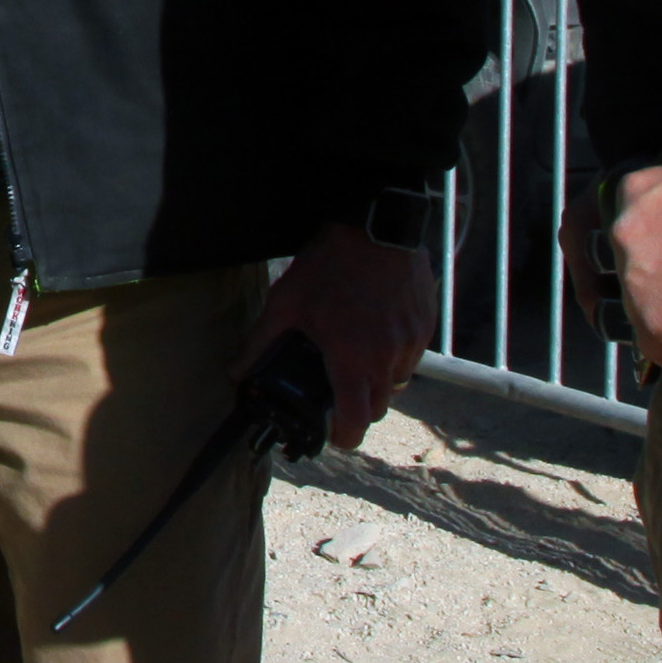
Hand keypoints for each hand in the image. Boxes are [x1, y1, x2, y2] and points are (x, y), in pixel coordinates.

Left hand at [251, 220, 433, 450]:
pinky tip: (376, 334)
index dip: (344, 436)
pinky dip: (395, 355)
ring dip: (378, 381)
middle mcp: (387, 356)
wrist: (378, 226)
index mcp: (352, 358)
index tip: (335, 434)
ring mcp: (411, 341)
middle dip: (359, 408)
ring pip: (396, 382)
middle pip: (378, 407)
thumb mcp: (286, 302)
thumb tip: (236, 374)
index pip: (356, 420)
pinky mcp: (425, 325)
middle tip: (340, 394)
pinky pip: (411, 356)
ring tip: (357, 359)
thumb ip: (260, 342)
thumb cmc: (331, 264)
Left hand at [603, 78, 661, 368]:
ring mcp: (637, 281)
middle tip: (658, 292)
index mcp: (633, 191)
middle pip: (612, 267)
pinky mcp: (658, 323)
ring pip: (629, 308)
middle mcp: (624, 235)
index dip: (616, 243)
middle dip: (627, 281)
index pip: (599, 221)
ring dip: (647, 317)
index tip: (635, 257)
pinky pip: (652, 347)